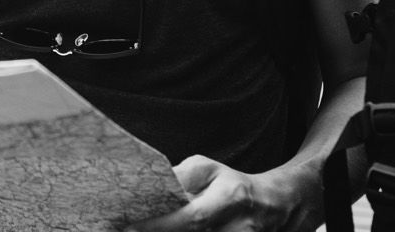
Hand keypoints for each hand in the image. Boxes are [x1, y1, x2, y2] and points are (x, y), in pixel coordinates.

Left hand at [126, 155, 320, 231]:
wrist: (274, 207)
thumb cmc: (231, 184)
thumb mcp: (208, 168)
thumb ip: (181, 176)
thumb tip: (149, 187)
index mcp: (230, 199)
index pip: (191, 219)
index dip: (159, 226)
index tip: (127, 227)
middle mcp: (237, 229)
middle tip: (120, 231)